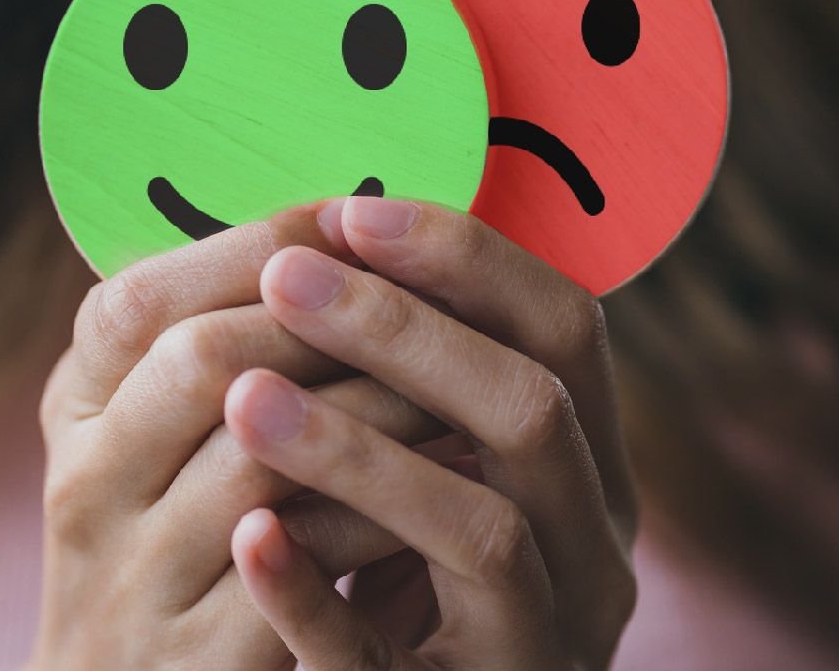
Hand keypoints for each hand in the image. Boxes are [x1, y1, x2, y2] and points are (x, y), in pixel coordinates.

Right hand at [29, 206, 444, 670]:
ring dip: (378, 405)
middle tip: (433, 293)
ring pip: (261, 456)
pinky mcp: (202, 663)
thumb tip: (335, 226)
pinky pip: (305, 560)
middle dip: (331, 317)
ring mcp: (136, 584)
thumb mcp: (155, 441)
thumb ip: (214, 349)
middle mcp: (85, 492)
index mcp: (72, 415)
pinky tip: (452, 478)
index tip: (352, 217)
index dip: (249, 246)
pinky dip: (385, 507)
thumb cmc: (173, 550)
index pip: (133, 300)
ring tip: (461, 377)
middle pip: (200, 359)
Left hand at [225, 198, 638, 669]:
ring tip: (244, 397)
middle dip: (405, 332)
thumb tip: (332, 225)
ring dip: (361, 452)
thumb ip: (429, 388)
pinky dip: (317, 596)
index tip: (352, 212)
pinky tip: (249, 539)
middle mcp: (595, 556)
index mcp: (594, 474)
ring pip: (483, 531)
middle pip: (533, 413)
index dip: (469, 259)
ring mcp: (543, 645)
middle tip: (283, 277)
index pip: (567, 330)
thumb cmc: (424, 594)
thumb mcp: (454, 482)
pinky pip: (384, 663)